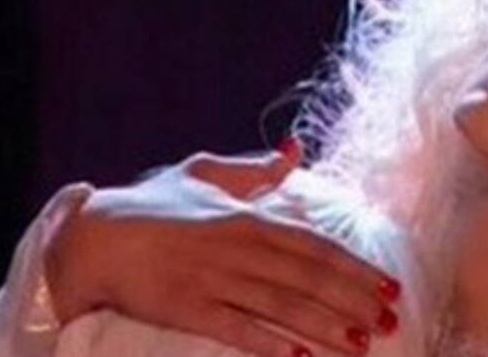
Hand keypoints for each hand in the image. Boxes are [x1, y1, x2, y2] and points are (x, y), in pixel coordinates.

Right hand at [45, 144, 400, 356]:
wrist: (95, 237)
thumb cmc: (152, 205)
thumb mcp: (202, 174)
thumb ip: (253, 170)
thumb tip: (295, 150)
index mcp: (244, 216)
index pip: (313, 244)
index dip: (354, 267)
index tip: (389, 284)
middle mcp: (235, 247)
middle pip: (307, 278)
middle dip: (354, 302)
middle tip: (391, 322)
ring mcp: (212, 280)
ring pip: (281, 307)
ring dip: (326, 328)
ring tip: (363, 345)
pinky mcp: (187, 309)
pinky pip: (236, 330)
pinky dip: (269, 344)